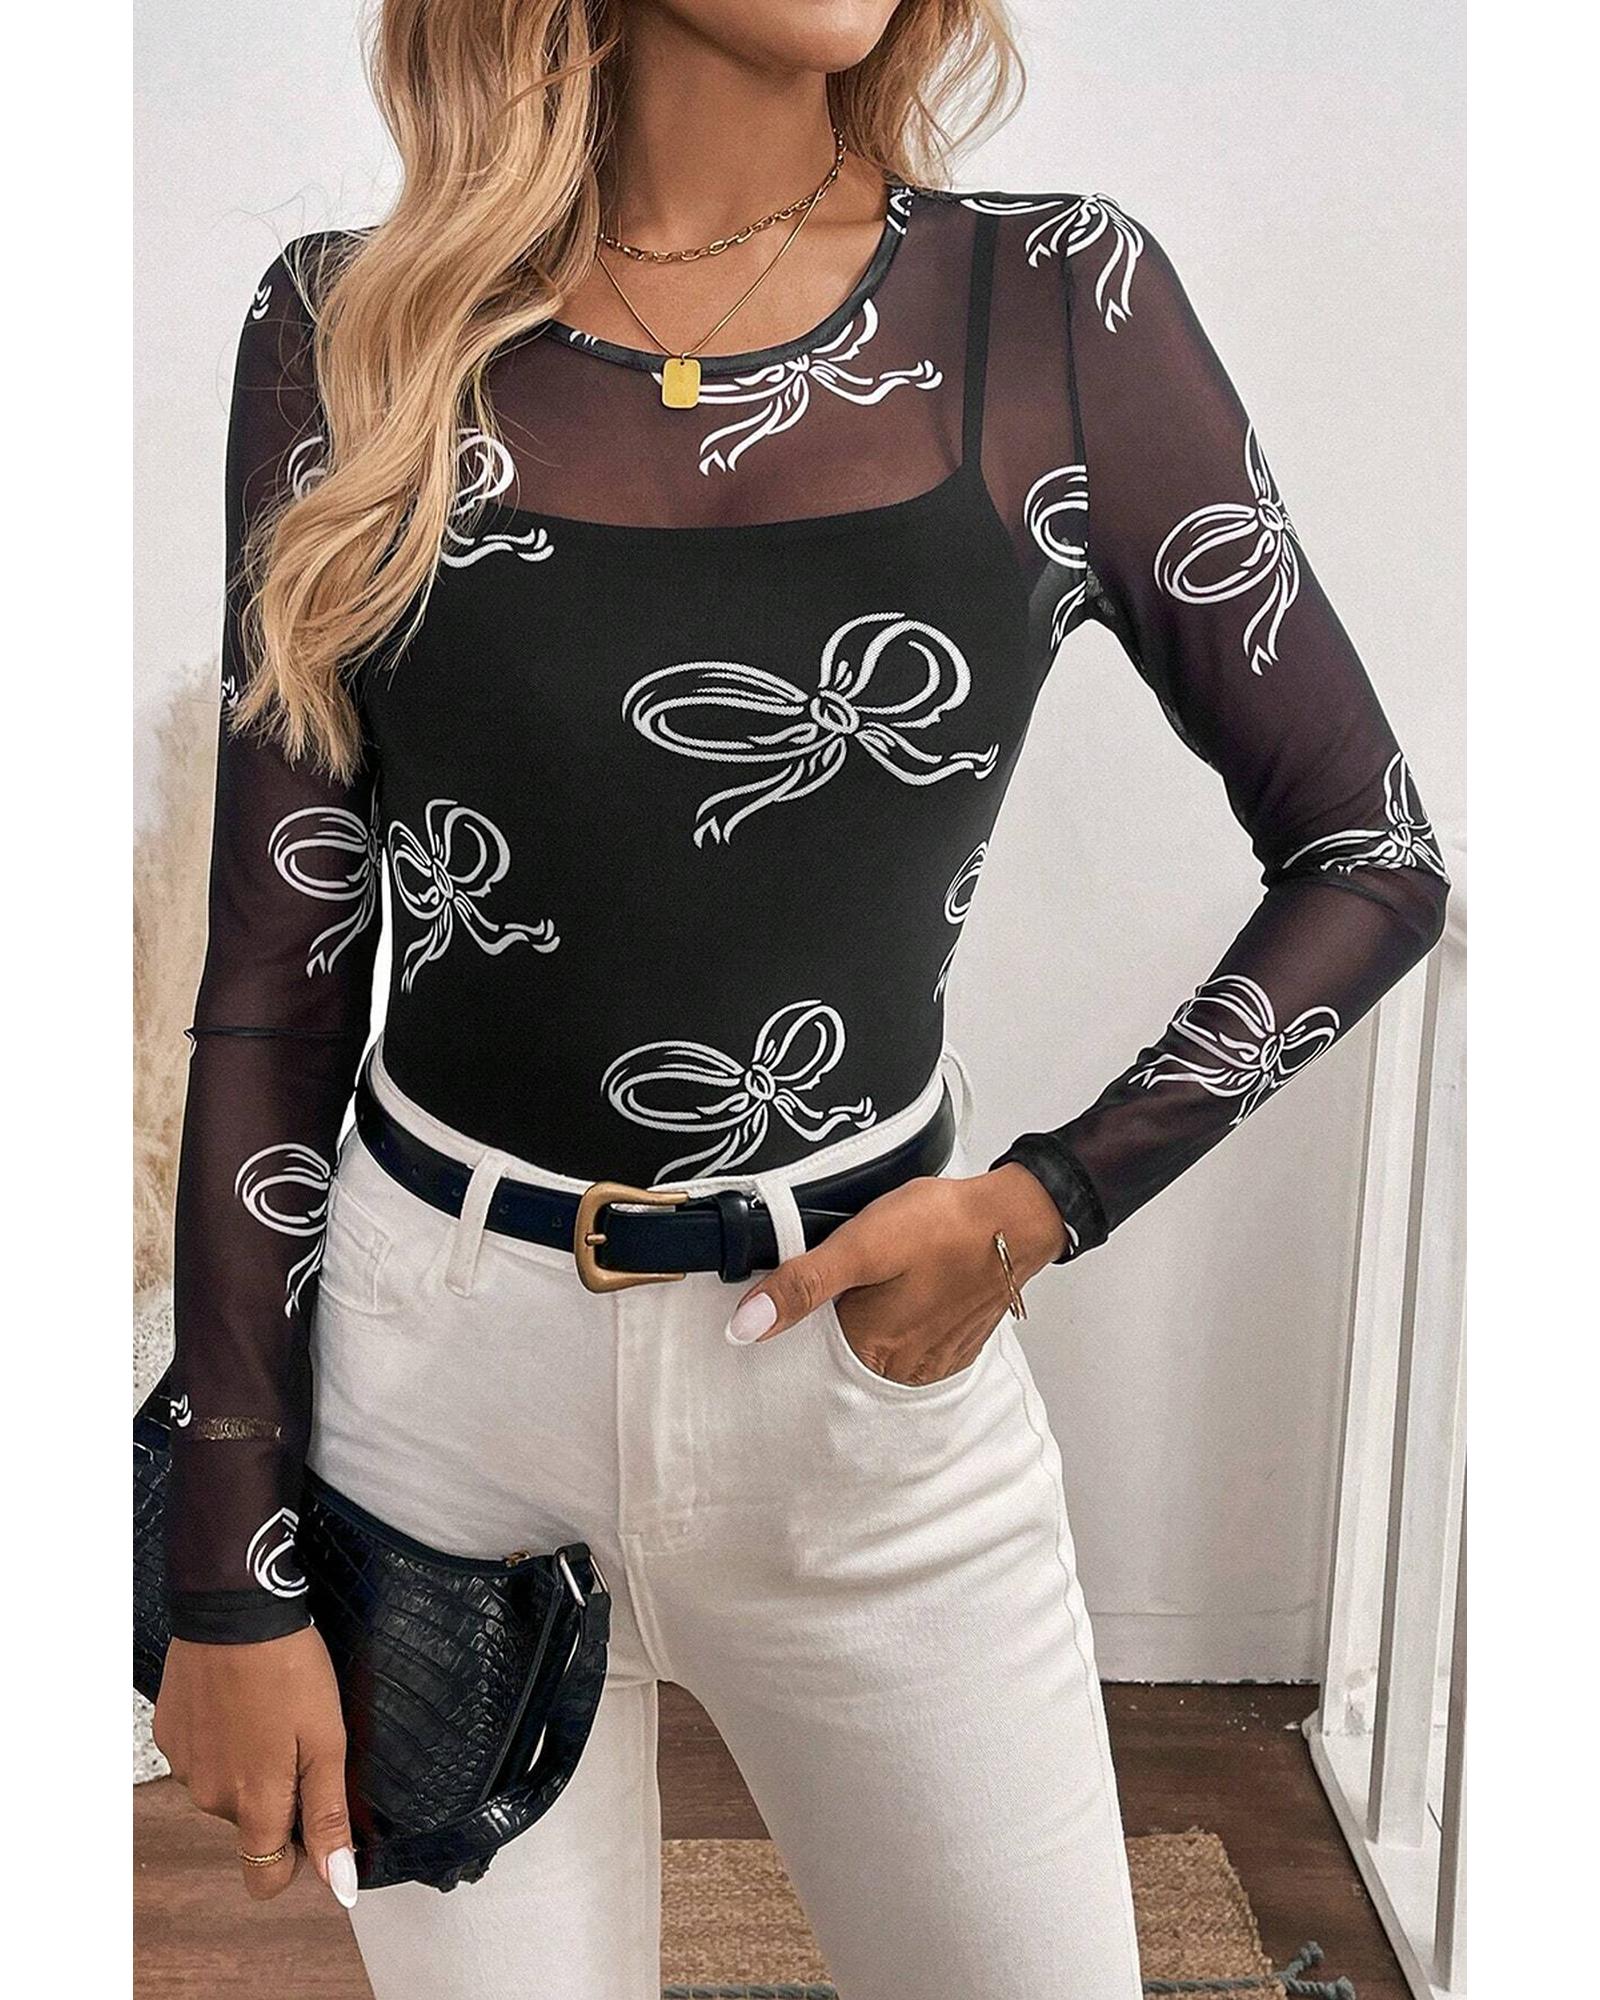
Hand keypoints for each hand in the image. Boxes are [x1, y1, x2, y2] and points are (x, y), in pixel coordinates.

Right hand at [152, 1624, 357, 1909]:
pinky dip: (223, 1739)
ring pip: (225, 1788)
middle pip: (251, 1824)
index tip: (312, 1818)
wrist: (234, 1609)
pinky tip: (240, 1701)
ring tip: (269, 1711)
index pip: (265, 1878)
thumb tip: (339, 1882)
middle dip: (277, 1795)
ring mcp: (184, 1765)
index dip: (296, 1859)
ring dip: (249, 1764)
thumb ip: (327, 1815)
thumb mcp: (327, 1740)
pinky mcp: (169, 1734)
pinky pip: (202, 1756)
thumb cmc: (289, 1669)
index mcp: (252, 1803)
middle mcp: (210, 1796)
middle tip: (299, 1737)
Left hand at [724, 1164, 1066, 1383]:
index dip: (804, 1311)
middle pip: (843, 1345)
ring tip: (891, 1271)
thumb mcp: (860, 1245)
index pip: (808, 1347)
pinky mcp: (955, 1345)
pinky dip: (906, 1314)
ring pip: (879, 1341)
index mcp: (871, 1351)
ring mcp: (933, 1361)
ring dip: (875, 1311)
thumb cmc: (943, 1227)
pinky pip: (913, 1338)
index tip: (816, 1282)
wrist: (1015, 1217)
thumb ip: (801, 1285)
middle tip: (861, 1269)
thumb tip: (743, 1327)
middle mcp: (902, 1369)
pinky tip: (913, 1282)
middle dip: (841, 1311)